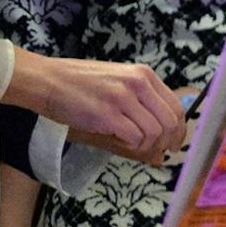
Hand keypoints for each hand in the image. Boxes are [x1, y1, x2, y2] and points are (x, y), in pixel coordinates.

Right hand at [6, 50, 184, 163]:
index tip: (174, 144)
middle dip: (166, 142)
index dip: (179, 131)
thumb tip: (164, 142)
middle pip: (170, 123)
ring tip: (128, 141)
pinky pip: (135, 138)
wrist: (46, 80)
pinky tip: (117, 139)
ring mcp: (123, 97)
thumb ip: (143, 106)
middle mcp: (138, 83)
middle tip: (156, 151)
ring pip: (154, 133)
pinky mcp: (107, 114)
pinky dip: (130, 145)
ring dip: (145, 145)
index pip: (176, 107)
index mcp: (144, 75)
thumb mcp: (118, 84)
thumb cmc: (80, 84)